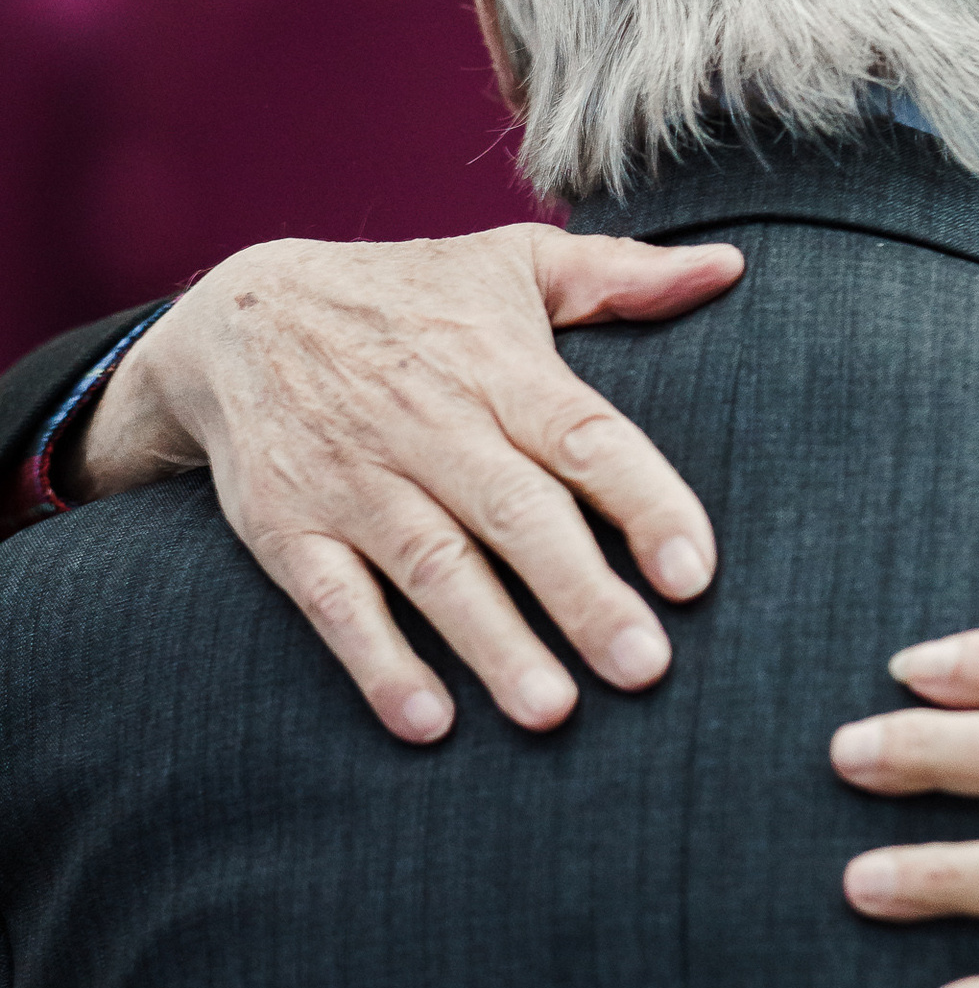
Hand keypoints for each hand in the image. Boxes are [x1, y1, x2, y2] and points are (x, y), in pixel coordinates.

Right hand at [72, 227, 743, 741]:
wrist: (238, 316)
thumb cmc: (409, 301)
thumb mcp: (509, 265)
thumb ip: (620, 276)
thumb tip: (731, 266)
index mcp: (497, 367)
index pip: (584, 436)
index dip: (642, 503)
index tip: (695, 572)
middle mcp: (428, 424)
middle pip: (517, 515)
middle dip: (581, 594)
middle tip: (645, 667)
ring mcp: (354, 480)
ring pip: (433, 568)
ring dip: (493, 642)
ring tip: (552, 711)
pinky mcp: (288, 529)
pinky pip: (335, 603)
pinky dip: (379, 662)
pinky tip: (430, 723)